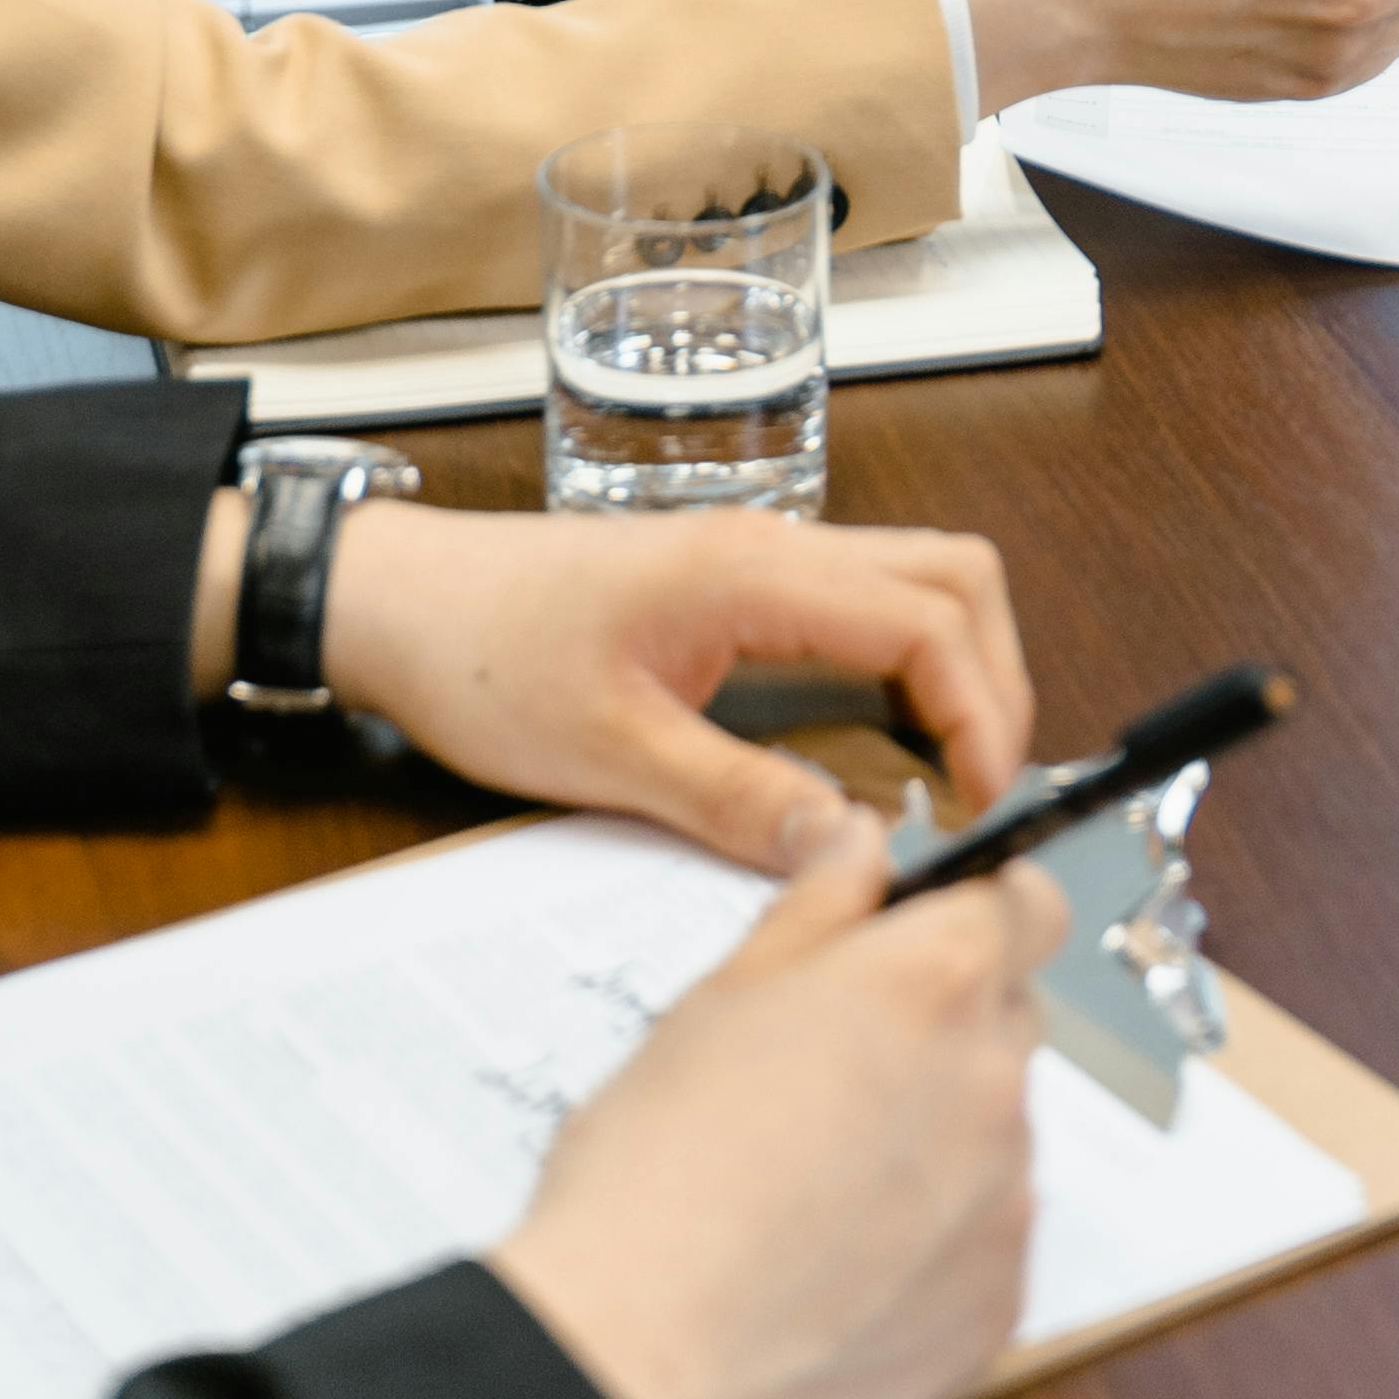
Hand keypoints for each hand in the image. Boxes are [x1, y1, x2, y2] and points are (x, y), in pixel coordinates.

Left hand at [302, 502, 1035, 868]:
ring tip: (944, 781)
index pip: (929, 617)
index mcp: (753, 571)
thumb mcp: (609, 753)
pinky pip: (861, 609)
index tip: (983, 805)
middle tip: (981, 793)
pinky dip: (904, 669)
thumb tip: (850, 851)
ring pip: (914, 583)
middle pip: (951, 576)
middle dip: (995, 680)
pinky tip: (881, 753)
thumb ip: (737, 801)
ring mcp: (760, 562)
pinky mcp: (738, 590)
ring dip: (955, 670)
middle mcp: (773, 547)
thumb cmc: (485, 657)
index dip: (983, 711)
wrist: (403, 602)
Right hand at [492, 810, 1057, 1398]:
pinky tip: (837, 1256)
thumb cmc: (658, 1170)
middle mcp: (995, 1083)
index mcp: (934, 982)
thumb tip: (860, 837)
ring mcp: (1007, 1205)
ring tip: (817, 1176)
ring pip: (993, 1131)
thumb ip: (819, 901)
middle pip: (1008, 1016)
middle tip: (836, 1060)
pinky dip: (932, 1235)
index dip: (984, 902)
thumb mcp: (721, 995)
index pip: (1028, 901)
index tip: (940, 922)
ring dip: (935, 1132)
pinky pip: (985, 1238)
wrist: (641, 1359)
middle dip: (943, 1020)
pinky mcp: (998, 1309)